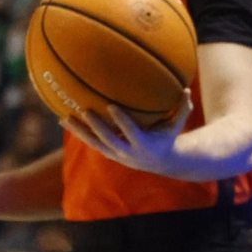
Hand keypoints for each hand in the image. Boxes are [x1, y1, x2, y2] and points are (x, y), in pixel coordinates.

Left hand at [62, 98, 191, 176]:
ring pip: (94, 143)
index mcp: (144, 144)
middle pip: (109, 140)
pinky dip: (78, 132)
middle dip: (97, 126)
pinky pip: (90, 142)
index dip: (122, 121)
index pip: (131, 132)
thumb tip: (187, 88)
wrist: (160, 163)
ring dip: (79, 131)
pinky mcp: (107, 153)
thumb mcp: (176, 125)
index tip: (112, 106)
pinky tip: (63, 119)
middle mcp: (127, 152)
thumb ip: (182, 109)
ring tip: (64, 117)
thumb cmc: (167, 137)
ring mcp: (115, 154)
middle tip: (85, 110)